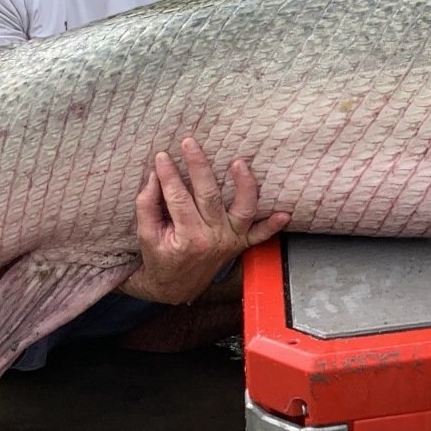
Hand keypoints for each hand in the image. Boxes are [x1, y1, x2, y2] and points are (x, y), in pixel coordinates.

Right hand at [119, 137, 289, 304]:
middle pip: (209, 196)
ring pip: (243, 210)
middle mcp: (213, 238)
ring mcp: (231, 241)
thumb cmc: (160, 258)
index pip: (178, 198)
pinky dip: (273, 225)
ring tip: (239, 163)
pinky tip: (284, 213)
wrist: (175, 287)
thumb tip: (154, 175)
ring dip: (244, 186)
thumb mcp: (146, 235)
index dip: (169, 175)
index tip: (162, 156)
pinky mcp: (240, 244)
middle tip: (190, 144)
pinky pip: (261, 235)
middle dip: (199, 167)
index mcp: (187, 237)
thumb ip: (147, 205)